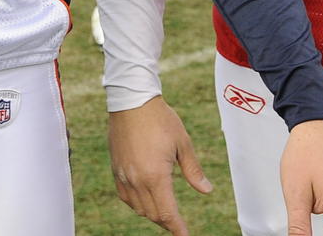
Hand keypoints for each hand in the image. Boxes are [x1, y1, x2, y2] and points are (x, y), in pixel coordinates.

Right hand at [108, 97, 209, 233]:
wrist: (131, 99)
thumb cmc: (160, 119)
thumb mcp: (183, 143)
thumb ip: (193, 170)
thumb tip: (207, 190)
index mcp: (156, 175)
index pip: (168, 213)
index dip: (178, 229)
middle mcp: (137, 179)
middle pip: (153, 214)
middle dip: (167, 222)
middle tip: (179, 224)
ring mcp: (123, 175)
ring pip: (138, 208)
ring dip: (152, 214)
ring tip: (165, 212)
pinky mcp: (115, 168)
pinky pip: (125, 196)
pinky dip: (137, 203)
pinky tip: (145, 199)